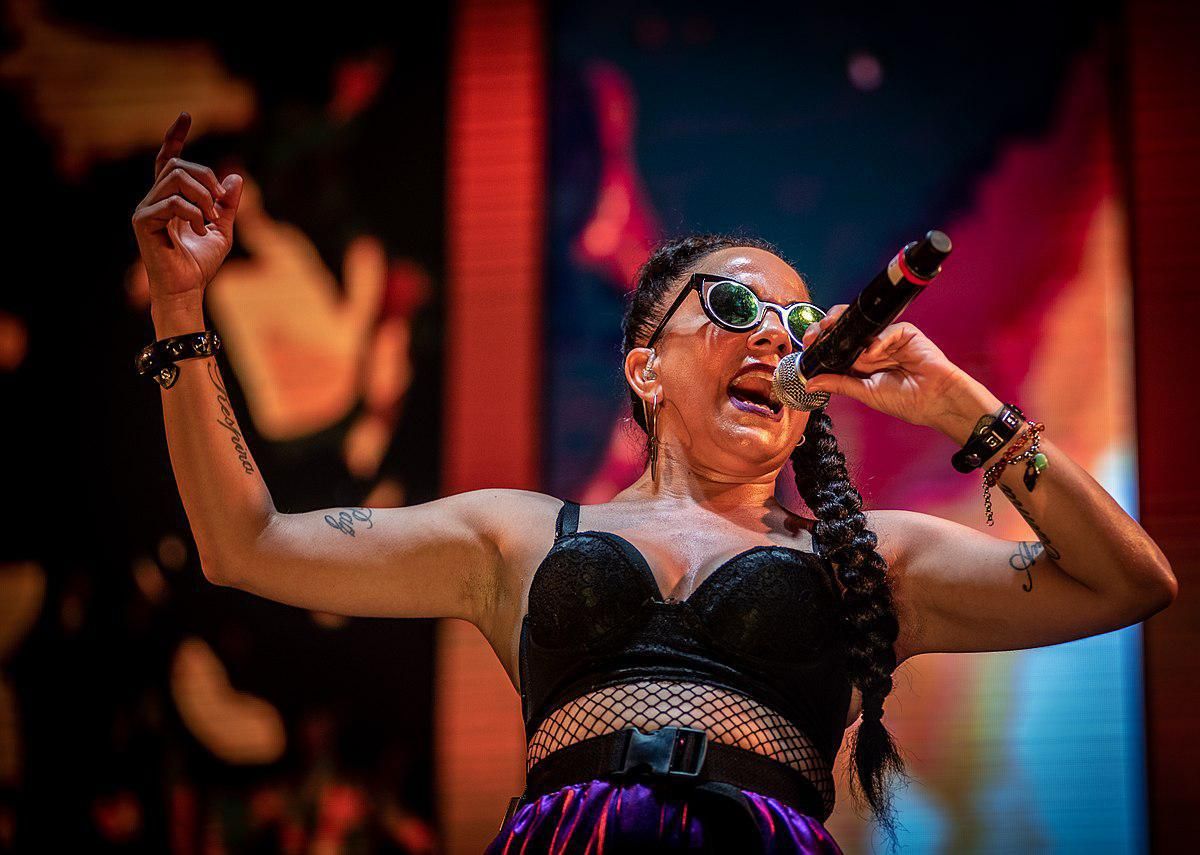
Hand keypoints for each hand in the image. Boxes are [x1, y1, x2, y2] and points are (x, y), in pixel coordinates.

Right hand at [131, 112, 242, 306]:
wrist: (188, 288)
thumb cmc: (200, 263)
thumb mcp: (223, 229)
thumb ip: (227, 204)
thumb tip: (236, 178)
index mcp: (170, 198)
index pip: (168, 159)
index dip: (175, 137)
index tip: (186, 116)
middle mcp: (154, 199)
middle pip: (179, 166)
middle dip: (207, 178)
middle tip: (220, 203)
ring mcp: (145, 209)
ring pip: (175, 179)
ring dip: (203, 196)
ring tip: (211, 219)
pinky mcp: (143, 222)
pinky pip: (172, 202)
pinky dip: (193, 213)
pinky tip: (200, 229)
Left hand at [799, 304, 973, 428]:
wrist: (935, 400)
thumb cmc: (905, 400)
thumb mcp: (865, 393)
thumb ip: (839, 384)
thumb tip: (810, 383)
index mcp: (859, 363)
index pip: (835, 347)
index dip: (820, 342)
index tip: (808, 343)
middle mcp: (871, 348)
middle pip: (845, 330)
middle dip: (827, 328)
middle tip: (816, 333)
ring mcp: (887, 339)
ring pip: (861, 324)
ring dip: (846, 330)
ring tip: (835, 336)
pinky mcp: (904, 333)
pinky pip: (886, 330)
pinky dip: (877, 342)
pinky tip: (873, 356)